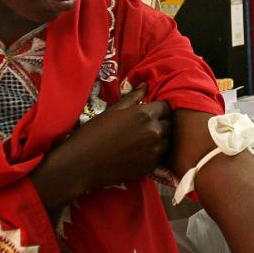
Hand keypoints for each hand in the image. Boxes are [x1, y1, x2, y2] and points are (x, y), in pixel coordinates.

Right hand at [31, 84, 170, 210]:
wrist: (83, 164)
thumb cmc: (94, 133)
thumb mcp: (112, 110)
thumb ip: (133, 97)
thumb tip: (146, 85)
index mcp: (145, 114)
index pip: (166, 107)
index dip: (159, 108)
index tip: (151, 111)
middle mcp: (154, 132)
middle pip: (170, 124)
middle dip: (162, 122)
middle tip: (148, 125)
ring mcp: (154, 151)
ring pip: (168, 141)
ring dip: (161, 138)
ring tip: (145, 138)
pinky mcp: (151, 167)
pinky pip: (162, 156)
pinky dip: (156, 152)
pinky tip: (142, 151)